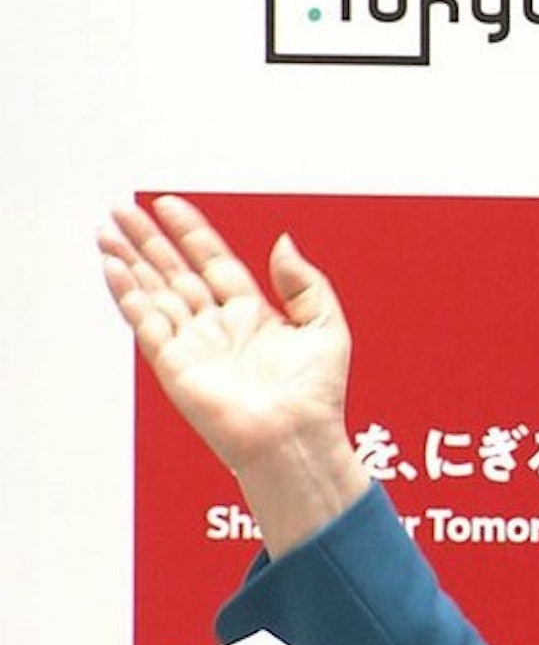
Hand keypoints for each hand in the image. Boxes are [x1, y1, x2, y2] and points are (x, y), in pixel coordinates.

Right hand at [99, 195, 369, 554]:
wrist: (298, 439)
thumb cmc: (317, 396)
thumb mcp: (325, 326)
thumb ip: (304, 282)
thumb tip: (283, 241)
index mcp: (252, 315)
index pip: (213, 262)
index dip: (191, 232)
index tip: (169, 204)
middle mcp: (218, 328)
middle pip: (175, 272)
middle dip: (148, 240)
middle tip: (122, 209)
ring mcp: (194, 346)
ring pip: (154, 292)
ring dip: (129, 261)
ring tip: (107, 232)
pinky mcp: (175, 367)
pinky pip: (147, 323)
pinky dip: (129, 295)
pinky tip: (114, 268)